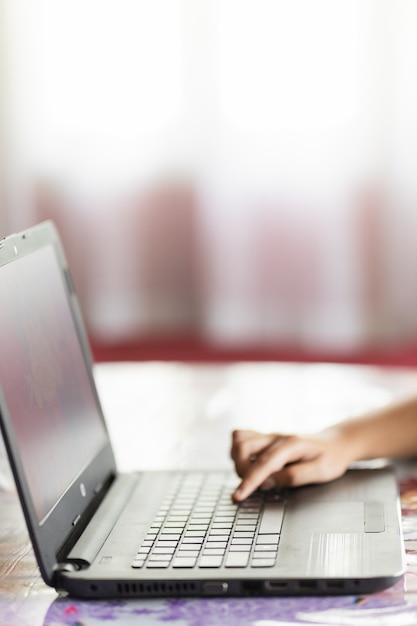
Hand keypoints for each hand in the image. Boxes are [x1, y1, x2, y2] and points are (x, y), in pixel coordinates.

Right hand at [230, 428, 353, 500]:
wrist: (334, 444)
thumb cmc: (330, 458)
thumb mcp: (321, 472)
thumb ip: (293, 477)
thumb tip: (267, 483)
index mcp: (292, 444)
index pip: (264, 463)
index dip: (249, 481)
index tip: (238, 496)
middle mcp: (276, 437)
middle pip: (244, 447)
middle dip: (242, 471)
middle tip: (255, 486)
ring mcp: (269, 436)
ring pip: (239, 440)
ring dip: (238, 461)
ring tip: (252, 475)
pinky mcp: (264, 438)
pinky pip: (241, 437)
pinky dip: (238, 451)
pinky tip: (249, 463)